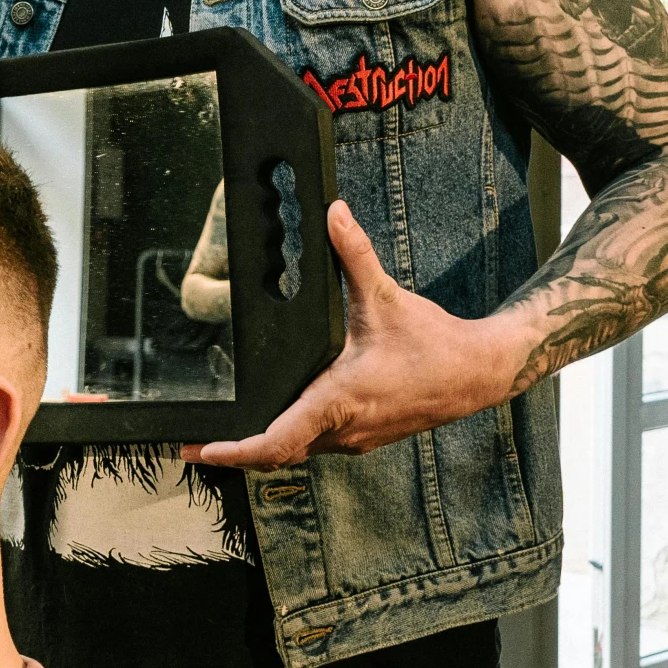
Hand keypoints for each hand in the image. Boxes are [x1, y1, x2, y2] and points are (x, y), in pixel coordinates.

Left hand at [181, 201, 527, 470]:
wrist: (477, 372)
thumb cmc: (434, 343)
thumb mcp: (386, 296)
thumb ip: (354, 253)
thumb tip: (333, 212)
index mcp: (338, 400)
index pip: (275, 441)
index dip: (233, 451)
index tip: (199, 450)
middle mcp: (343, 429)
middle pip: (276, 455)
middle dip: (234, 452)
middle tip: (190, 445)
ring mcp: (354, 440)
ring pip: (296, 452)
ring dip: (261, 447)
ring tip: (222, 436)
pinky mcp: (363, 438)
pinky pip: (316, 446)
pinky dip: (288, 439)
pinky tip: (275, 419)